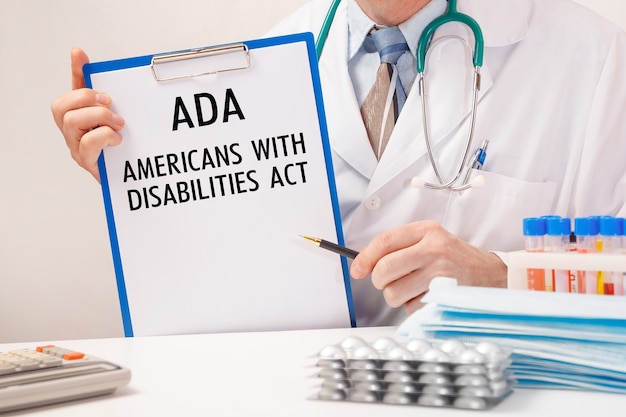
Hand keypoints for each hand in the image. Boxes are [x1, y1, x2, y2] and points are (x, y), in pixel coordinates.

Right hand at [51, 48, 124, 181]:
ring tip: (118, 124)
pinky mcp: (86, 162)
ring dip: (98, 117)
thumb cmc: (123, 150)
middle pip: (61, 106)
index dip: (76, 70)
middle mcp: (73, 131)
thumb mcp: (122, 123)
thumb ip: (118, 103)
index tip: (79, 54)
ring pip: (70, 122)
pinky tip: (118, 140)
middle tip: (109, 103)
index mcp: (81, 116)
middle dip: (85, 98)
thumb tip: (120, 79)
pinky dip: (105, 137)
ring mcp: (76, 147)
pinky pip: (87, 144)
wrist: (129, 180)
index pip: (74, 88)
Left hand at [350, 220, 506, 314]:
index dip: (365, 257)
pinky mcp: (444, 297)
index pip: (385, 241)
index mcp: (427, 231)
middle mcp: (433, 249)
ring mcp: (440, 273)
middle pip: (384, 269)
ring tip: (416, 289)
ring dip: (399, 297)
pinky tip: (430, 297)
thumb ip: (401, 247)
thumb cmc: (457, 260)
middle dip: (380, 281)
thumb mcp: (432, 241)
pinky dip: (415, 308)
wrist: (494, 276)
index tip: (357, 269)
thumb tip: (364, 264)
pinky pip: (411, 309)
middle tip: (389, 283)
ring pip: (394, 293)